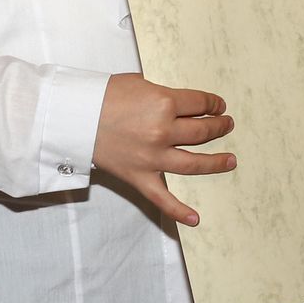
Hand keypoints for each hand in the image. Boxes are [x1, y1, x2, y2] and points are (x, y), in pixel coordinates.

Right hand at [93, 74, 233, 225]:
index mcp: (164, 103)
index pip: (200, 103)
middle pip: (202, 131)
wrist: (73, 116)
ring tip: (230, 160)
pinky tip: (196, 218)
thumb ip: (162, 94)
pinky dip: (179, 211)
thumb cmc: (103, 95)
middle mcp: (163, 131)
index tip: (218, 105)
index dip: (213, 103)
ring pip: (194, 163)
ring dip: (216, 162)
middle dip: (218, 126)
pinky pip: (162, 198)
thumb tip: (179, 103)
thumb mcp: (139, 84)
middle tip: (226, 125)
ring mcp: (152, 157)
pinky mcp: (139, 177)